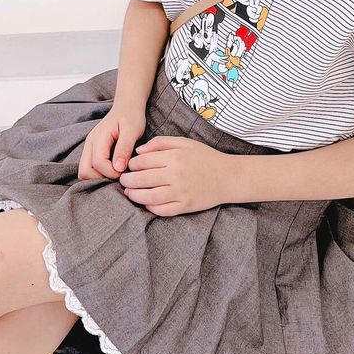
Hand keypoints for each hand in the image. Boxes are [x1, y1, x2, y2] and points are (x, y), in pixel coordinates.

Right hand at [78, 103, 146, 180]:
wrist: (127, 106)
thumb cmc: (131, 117)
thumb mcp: (132, 130)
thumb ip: (124, 148)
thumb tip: (118, 168)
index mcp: (98, 138)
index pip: (98, 163)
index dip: (112, 172)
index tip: (125, 171)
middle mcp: (89, 144)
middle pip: (85, 172)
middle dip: (102, 178)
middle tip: (119, 175)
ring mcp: (89, 148)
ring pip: (84, 173)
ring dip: (99, 178)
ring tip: (117, 173)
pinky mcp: (92, 152)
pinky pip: (89, 169)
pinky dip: (99, 175)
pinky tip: (113, 171)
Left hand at [118, 135, 234, 215]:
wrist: (229, 177)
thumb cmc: (206, 157)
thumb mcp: (185, 143)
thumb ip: (161, 143)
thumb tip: (138, 151)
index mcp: (175, 157)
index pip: (143, 161)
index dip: (132, 164)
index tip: (129, 166)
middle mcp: (176, 175)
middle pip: (142, 179)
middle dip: (128, 180)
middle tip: (123, 180)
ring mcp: (181, 192)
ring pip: (148, 197)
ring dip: (134, 195)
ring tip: (129, 192)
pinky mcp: (186, 206)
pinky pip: (162, 210)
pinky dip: (150, 207)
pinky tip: (145, 202)